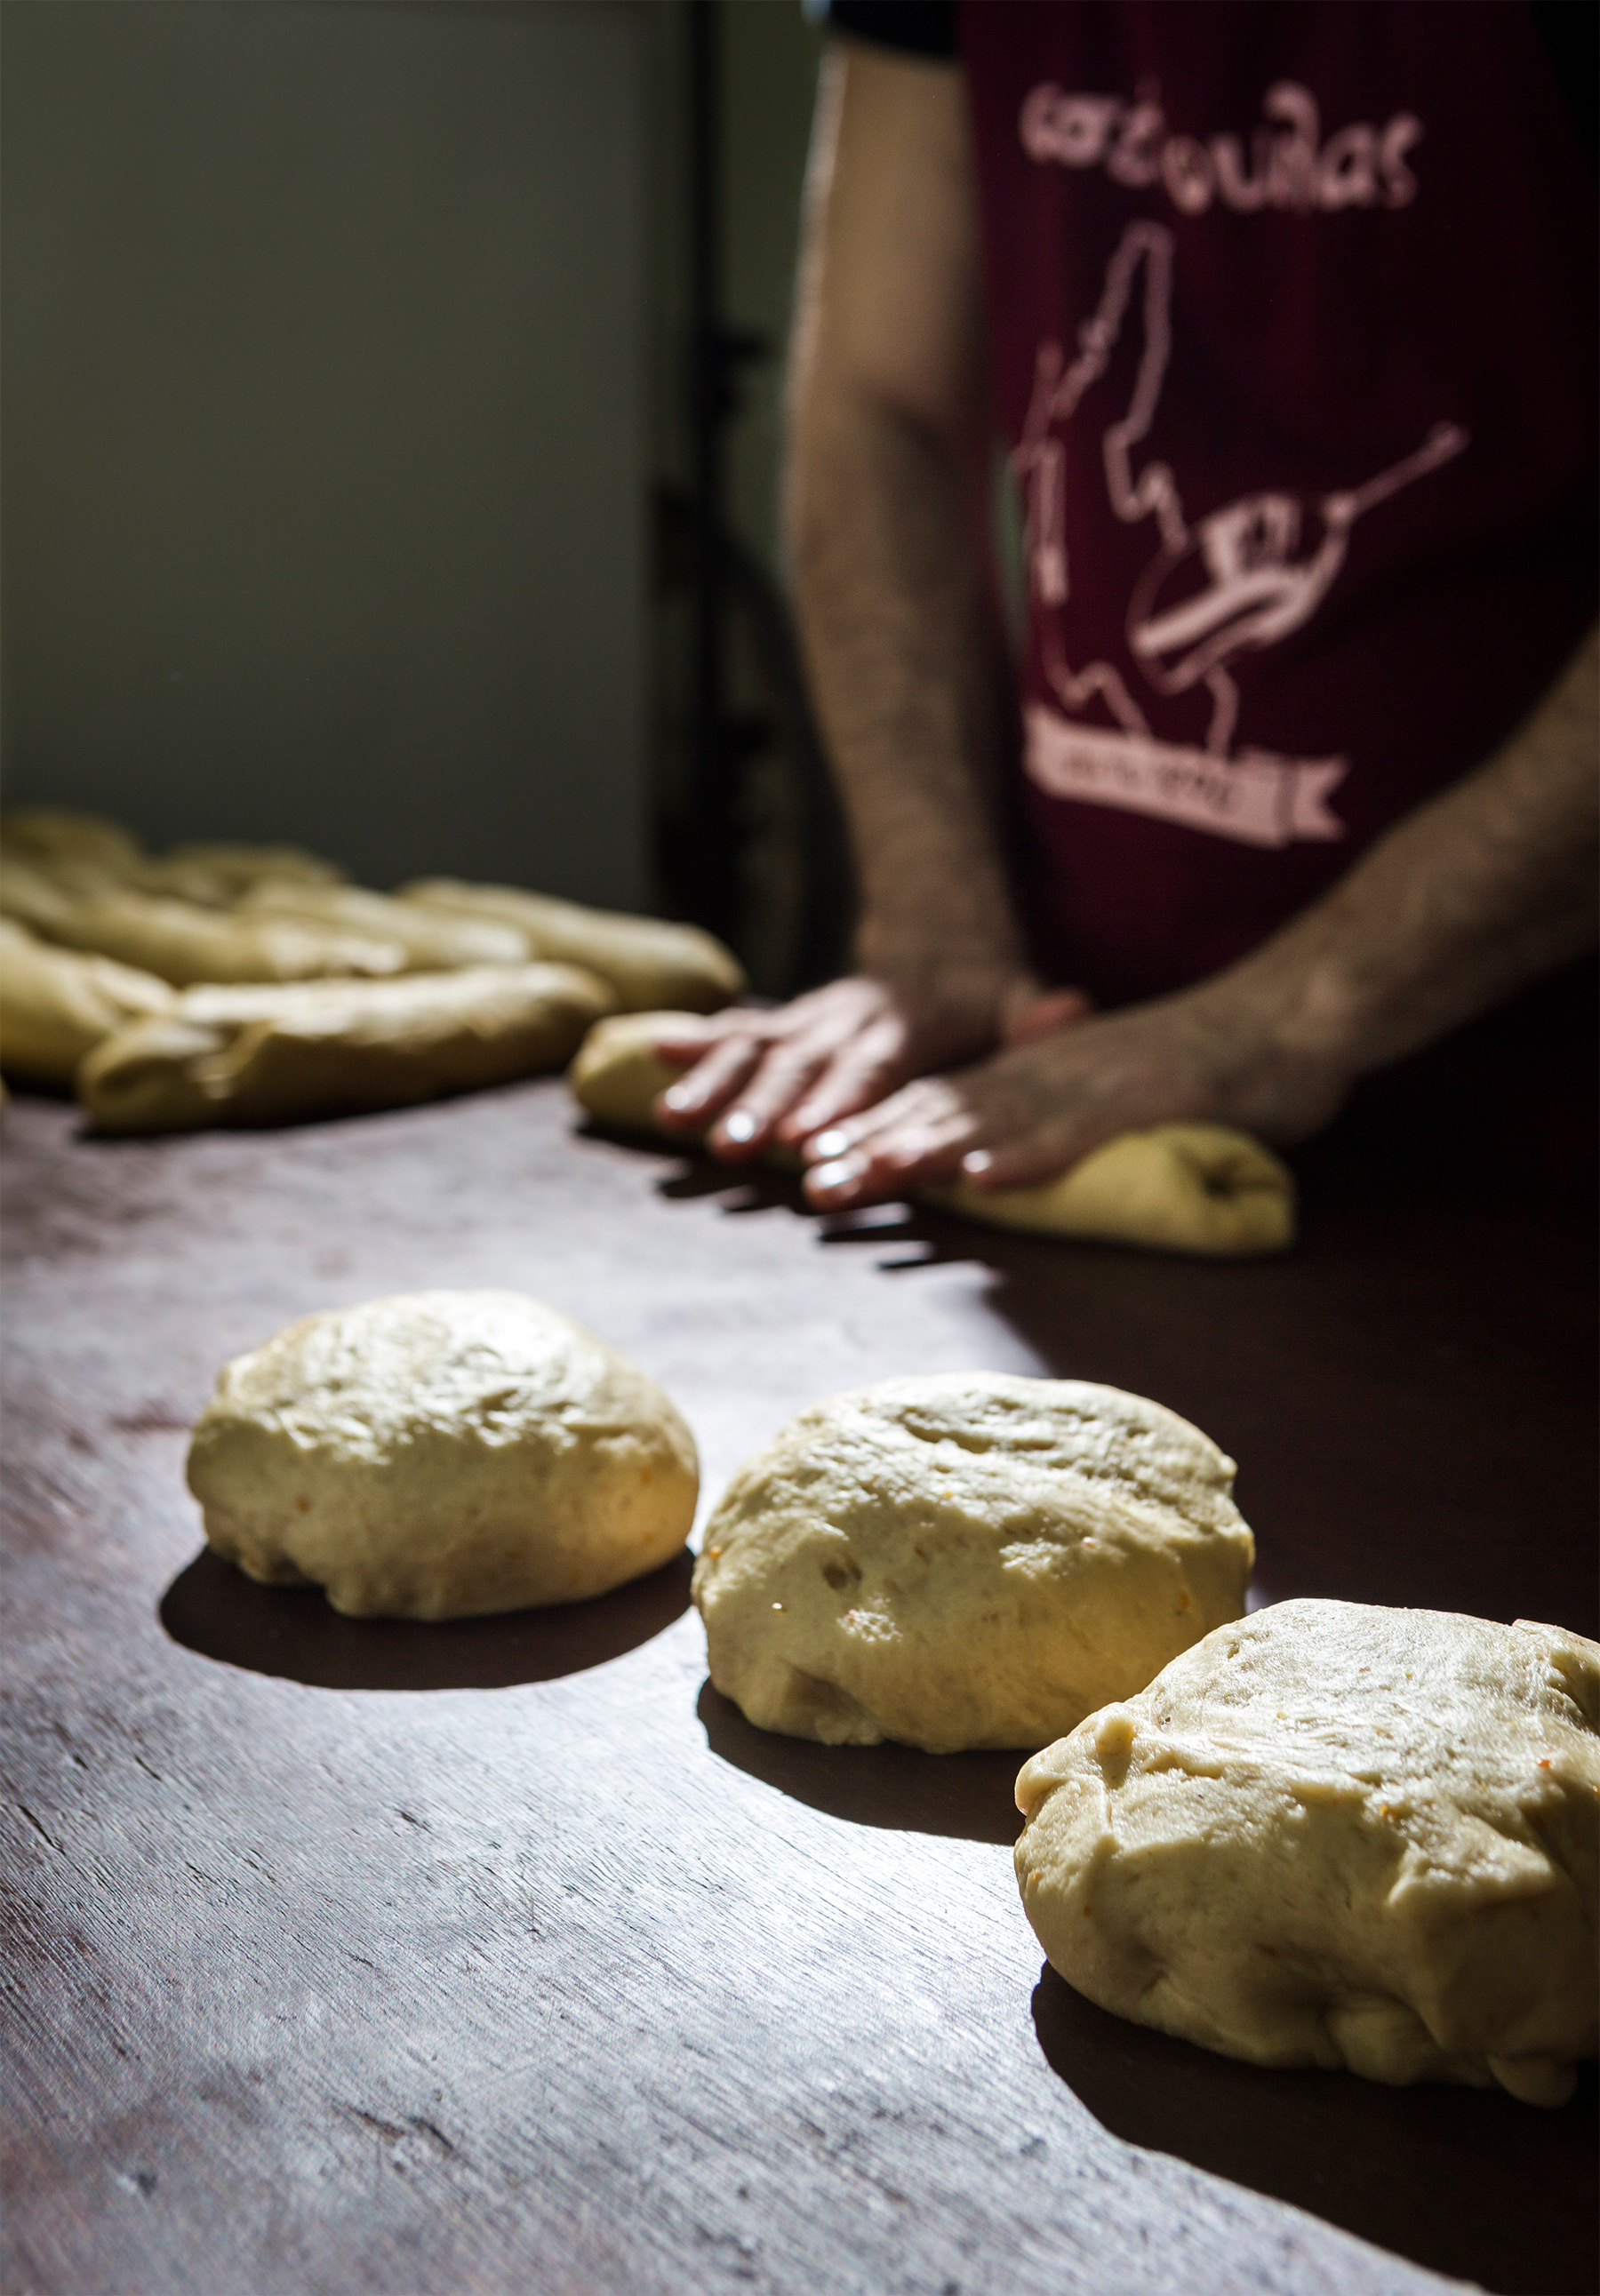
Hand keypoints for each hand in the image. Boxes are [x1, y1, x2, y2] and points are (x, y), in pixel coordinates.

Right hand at [652, 963, 1089, 1161]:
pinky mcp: (784, 1024)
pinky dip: (693, 1044)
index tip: (806, 1137)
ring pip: (755, 1053)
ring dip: (713, 1088)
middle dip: (761, 1110)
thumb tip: (1071, 1004)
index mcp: (903, 1027)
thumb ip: (1037, 1015)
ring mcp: (809, 1020)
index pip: (868, 1070)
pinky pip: (734, 1033)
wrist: (942, 949)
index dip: (836, 1101)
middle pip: (800, 1070)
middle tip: (732, 1148)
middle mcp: (846, 1021)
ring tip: (672, 1122)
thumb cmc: (985, 1003)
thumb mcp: (1020, 1002)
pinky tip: (651, 1058)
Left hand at [800, 976, 1351, 1209]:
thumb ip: (1059, 1124)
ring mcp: (1092, 1083)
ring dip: (917, 1155)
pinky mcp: (1144, 1098)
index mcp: (1037, 1074)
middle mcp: (1048, 1073)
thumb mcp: (1115, 1097)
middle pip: (941, 1114)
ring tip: (856, 1182)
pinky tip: (981, 1179)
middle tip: (805, 1188)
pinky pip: (1077, 1130)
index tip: (811, 1171)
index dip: (872, 1137)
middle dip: (869, 1150)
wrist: (1295, 1013)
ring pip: (988, 1122)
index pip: (936, 1108)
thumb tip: (1000, 1168)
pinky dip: (1027, 1155)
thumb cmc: (1214, 1064)